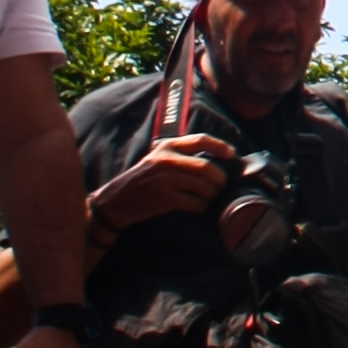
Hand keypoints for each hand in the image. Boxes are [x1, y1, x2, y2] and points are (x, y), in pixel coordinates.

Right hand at [88, 134, 232, 232]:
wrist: (115, 201)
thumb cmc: (142, 180)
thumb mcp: (157, 159)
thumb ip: (181, 155)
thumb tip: (218, 159)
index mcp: (167, 147)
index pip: (201, 140)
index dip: (220, 147)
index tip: (232, 155)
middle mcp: (166, 160)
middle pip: (207, 168)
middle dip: (219, 179)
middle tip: (220, 186)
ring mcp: (165, 180)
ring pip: (203, 187)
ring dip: (211, 195)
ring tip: (208, 198)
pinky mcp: (164, 199)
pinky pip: (195, 203)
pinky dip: (201, 207)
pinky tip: (197, 207)